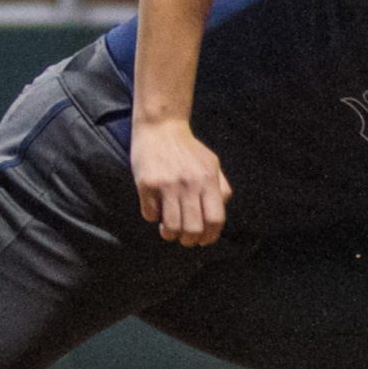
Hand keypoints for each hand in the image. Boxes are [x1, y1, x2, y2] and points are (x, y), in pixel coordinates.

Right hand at [130, 119, 231, 245]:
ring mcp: (167, 184)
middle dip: (189, 241)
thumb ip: (221, 189)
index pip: (215, 219)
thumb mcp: (212, 164)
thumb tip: (219, 216)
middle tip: (185, 239)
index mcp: (208, 180)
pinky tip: (156, 208)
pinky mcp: (147, 184)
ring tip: (169, 229)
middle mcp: (189, 183)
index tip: (203, 240)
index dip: (210, 236)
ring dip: (170, 234)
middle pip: (193, 228)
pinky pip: (150, 214)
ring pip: (171, 226)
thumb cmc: (188, 150)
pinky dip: (153, 217)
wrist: (160, 127)